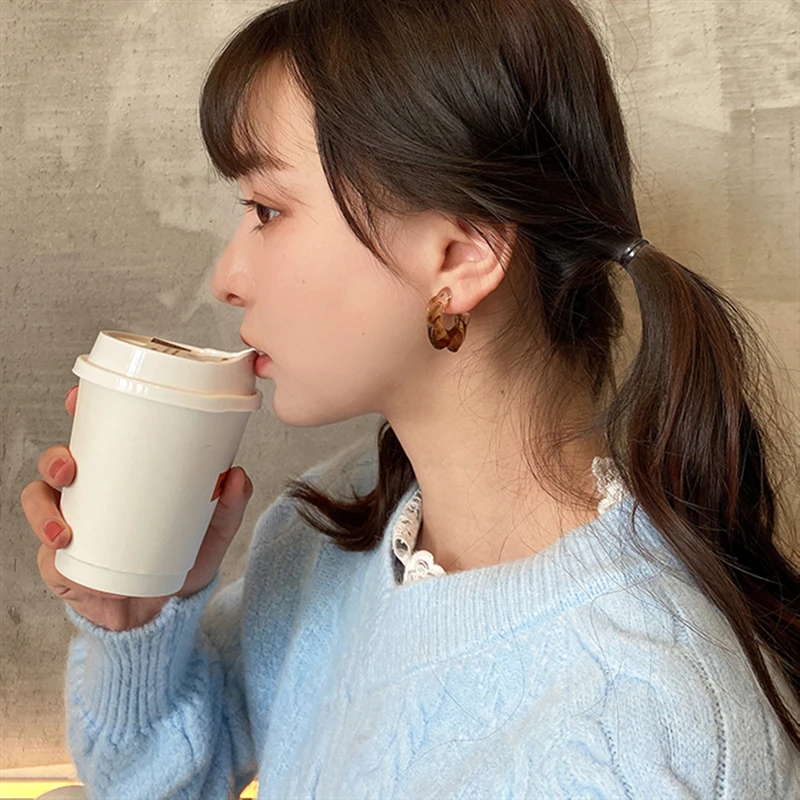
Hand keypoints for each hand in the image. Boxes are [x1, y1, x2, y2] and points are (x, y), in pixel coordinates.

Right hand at [19, 385, 253, 630]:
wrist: (168, 610)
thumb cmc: (184, 556)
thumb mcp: (213, 529)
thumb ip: (229, 505)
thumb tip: (236, 476)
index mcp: (122, 475)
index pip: (96, 436)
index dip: (81, 413)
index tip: (79, 398)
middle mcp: (90, 494)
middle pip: (57, 464)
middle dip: (55, 459)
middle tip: (70, 467)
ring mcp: (71, 526)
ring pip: (40, 503)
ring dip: (43, 510)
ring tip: (64, 528)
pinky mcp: (62, 565)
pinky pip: (45, 554)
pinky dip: (50, 552)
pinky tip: (64, 550)